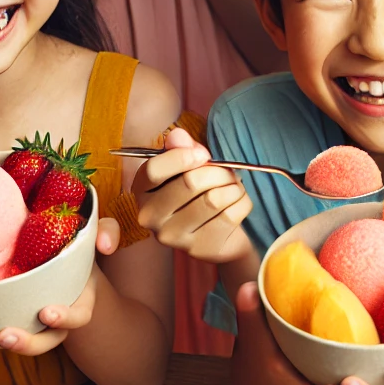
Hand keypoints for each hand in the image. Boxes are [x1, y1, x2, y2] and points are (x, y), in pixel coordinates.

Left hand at [0, 217, 121, 354]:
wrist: (56, 254)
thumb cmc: (77, 245)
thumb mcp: (96, 235)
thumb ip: (108, 232)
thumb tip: (105, 245)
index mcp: (80, 300)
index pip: (78, 317)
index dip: (65, 318)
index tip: (45, 312)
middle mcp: (58, 317)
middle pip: (47, 341)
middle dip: (28, 343)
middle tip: (5, 336)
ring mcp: (36, 322)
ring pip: (26, 343)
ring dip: (9, 345)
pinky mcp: (14, 318)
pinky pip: (3, 332)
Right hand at [130, 127, 253, 264]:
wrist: (220, 232)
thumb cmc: (200, 191)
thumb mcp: (188, 165)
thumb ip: (181, 148)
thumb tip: (178, 135)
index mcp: (142, 191)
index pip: (154, 171)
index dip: (183, 156)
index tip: (204, 154)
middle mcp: (150, 217)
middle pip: (190, 183)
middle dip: (218, 171)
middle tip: (228, 171)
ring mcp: (174, 237)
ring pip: (213, 199)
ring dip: (233, 187)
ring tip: (234, 186)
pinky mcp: (200, 249)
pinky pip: (230, 216)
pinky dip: (242, 202)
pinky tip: (238, 201)